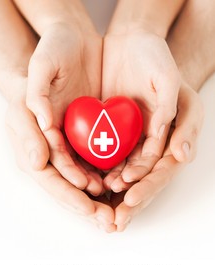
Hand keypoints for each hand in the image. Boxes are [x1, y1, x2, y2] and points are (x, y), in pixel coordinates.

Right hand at [5, 77, 115, 232]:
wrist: (46, 77)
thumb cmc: (27, 94)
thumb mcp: (21, 109)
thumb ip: (28, 135)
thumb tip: (37, 163)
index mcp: (34, 155)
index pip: (52, 181)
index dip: (69, 195)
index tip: (89, 208)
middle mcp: (51, 159)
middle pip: (70, 188)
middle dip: (88, 206)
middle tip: (109, 222)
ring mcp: (67, 153)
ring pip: (84, 180)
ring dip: (99, 197)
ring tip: (116, 210)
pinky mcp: (81, 144)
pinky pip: (94, 163)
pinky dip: (106, 176)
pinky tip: (119, 184)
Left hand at [102, 30, 180, 190]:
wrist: (131, 45)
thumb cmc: (158, 64)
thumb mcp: (174, 85)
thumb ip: (179, 117)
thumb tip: (180, 154)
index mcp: (170, 137)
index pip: (161, 170)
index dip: (148, 185)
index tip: (131, 196)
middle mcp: (150, 142)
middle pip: (141, 177)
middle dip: (129, 198)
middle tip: (114, 217)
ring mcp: (130, 137)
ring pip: (122, 168)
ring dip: (111, 185)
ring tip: (98, 196)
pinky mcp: (110, 129)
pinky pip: (104, 151)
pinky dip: (97, 166)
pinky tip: (87, 176)